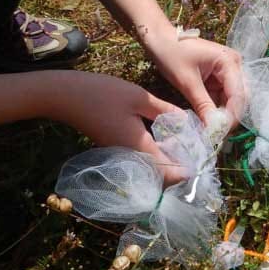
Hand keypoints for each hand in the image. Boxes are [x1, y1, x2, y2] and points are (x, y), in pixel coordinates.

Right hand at [46, 71, 186, 183]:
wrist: (64, 96)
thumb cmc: (102, 94)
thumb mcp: (140, 98)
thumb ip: (166, 111)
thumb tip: (188, 123)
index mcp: (139, 148)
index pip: (171, 173)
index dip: (189, 170)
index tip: (204, 159)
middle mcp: (131, 158)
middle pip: (163, 176)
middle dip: (183, 167)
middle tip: (199, 150)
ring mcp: (122, 155)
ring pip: (153, 169)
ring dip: (171, 160)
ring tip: (188, 143)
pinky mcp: (118, 149)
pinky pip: (143, 159)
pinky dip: (158, 154)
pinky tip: (167, 137)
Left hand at [148, 37, 244, 129]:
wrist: (159, 38)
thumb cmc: (171, 54)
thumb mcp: (187, 82)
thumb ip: (203, 105)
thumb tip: (214, 129)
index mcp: (229, 62)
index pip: (238, 95)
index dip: (231, 117)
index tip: (219, 134)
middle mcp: (234, 65)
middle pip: (240, 98)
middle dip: (230, 117)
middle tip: (216, 135)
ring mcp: (228, 71)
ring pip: (232, 100)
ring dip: (223, 115)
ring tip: (211, 131)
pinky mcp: (219, 77)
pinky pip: (222, 97)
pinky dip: (216, 109)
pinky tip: (208, 121)